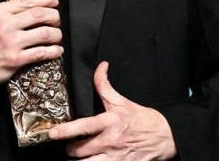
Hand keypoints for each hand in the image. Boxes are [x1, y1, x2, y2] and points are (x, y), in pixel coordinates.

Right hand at [0, 0, 62, 92]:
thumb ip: (5, 14)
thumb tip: (27, 9)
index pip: (28, 1)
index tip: (54, 2)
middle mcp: (6, 25)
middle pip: (40, 14)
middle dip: (54, 16)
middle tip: (56, 20)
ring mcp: (12, 42)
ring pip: (44, 33)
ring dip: (56, 34)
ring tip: (56, 36)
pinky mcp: (16, 59)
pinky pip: (42, 53)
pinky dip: (53, 51)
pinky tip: (56, 50)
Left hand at [48, 61, 176, 159]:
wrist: (166, 137)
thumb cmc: (142, 119)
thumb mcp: (121, 102)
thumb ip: (104, 85)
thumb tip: (100, 66)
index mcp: (109, 122)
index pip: (83, 127)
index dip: (66, 131)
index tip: (52, 133)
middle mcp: (111, 142)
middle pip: (79, 151)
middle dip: (70, 149)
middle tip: (69, 145)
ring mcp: (117, 158)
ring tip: (77, 157)